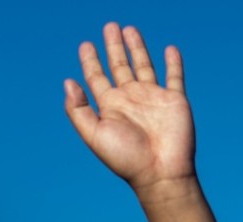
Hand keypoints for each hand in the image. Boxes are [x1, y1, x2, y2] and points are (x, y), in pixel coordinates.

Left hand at [65, 23, 195, 193]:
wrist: (160, 173)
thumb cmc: (126, 158)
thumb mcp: (94, 135)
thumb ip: (79, 109)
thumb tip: (68, 82)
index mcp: (111, 107)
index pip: (97, 78)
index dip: (90, 61)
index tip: (85, 44)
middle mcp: (130, 100)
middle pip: (119, 66)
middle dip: (113, 47)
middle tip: (109, 26)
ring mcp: (153, 98)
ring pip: (144, 66)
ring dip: (137, 48)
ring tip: (129, 29)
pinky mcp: (174, 101)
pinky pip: (174, 77)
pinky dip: (173, 63)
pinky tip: (169, 49)